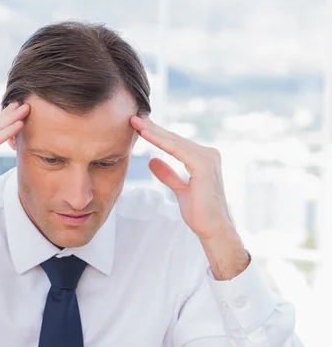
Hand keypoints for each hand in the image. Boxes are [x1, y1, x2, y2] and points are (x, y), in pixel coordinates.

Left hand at [130, 115, 249, 279]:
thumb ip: (168, 175)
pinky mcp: (203, 164)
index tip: (139, 127)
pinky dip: (160, 141)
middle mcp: (208, 154)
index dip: (157, 135)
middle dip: (153, 128)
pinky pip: (177, 149)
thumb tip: (152, 161)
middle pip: (175, 139)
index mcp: (203, 159)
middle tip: (134, 117)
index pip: (176, 144)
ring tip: (136, 122)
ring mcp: (207, 157)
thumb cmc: (200, 213)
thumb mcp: (180, 190)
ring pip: (174, 141)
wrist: (212, 229)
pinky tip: (146, 135)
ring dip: (154, 131)